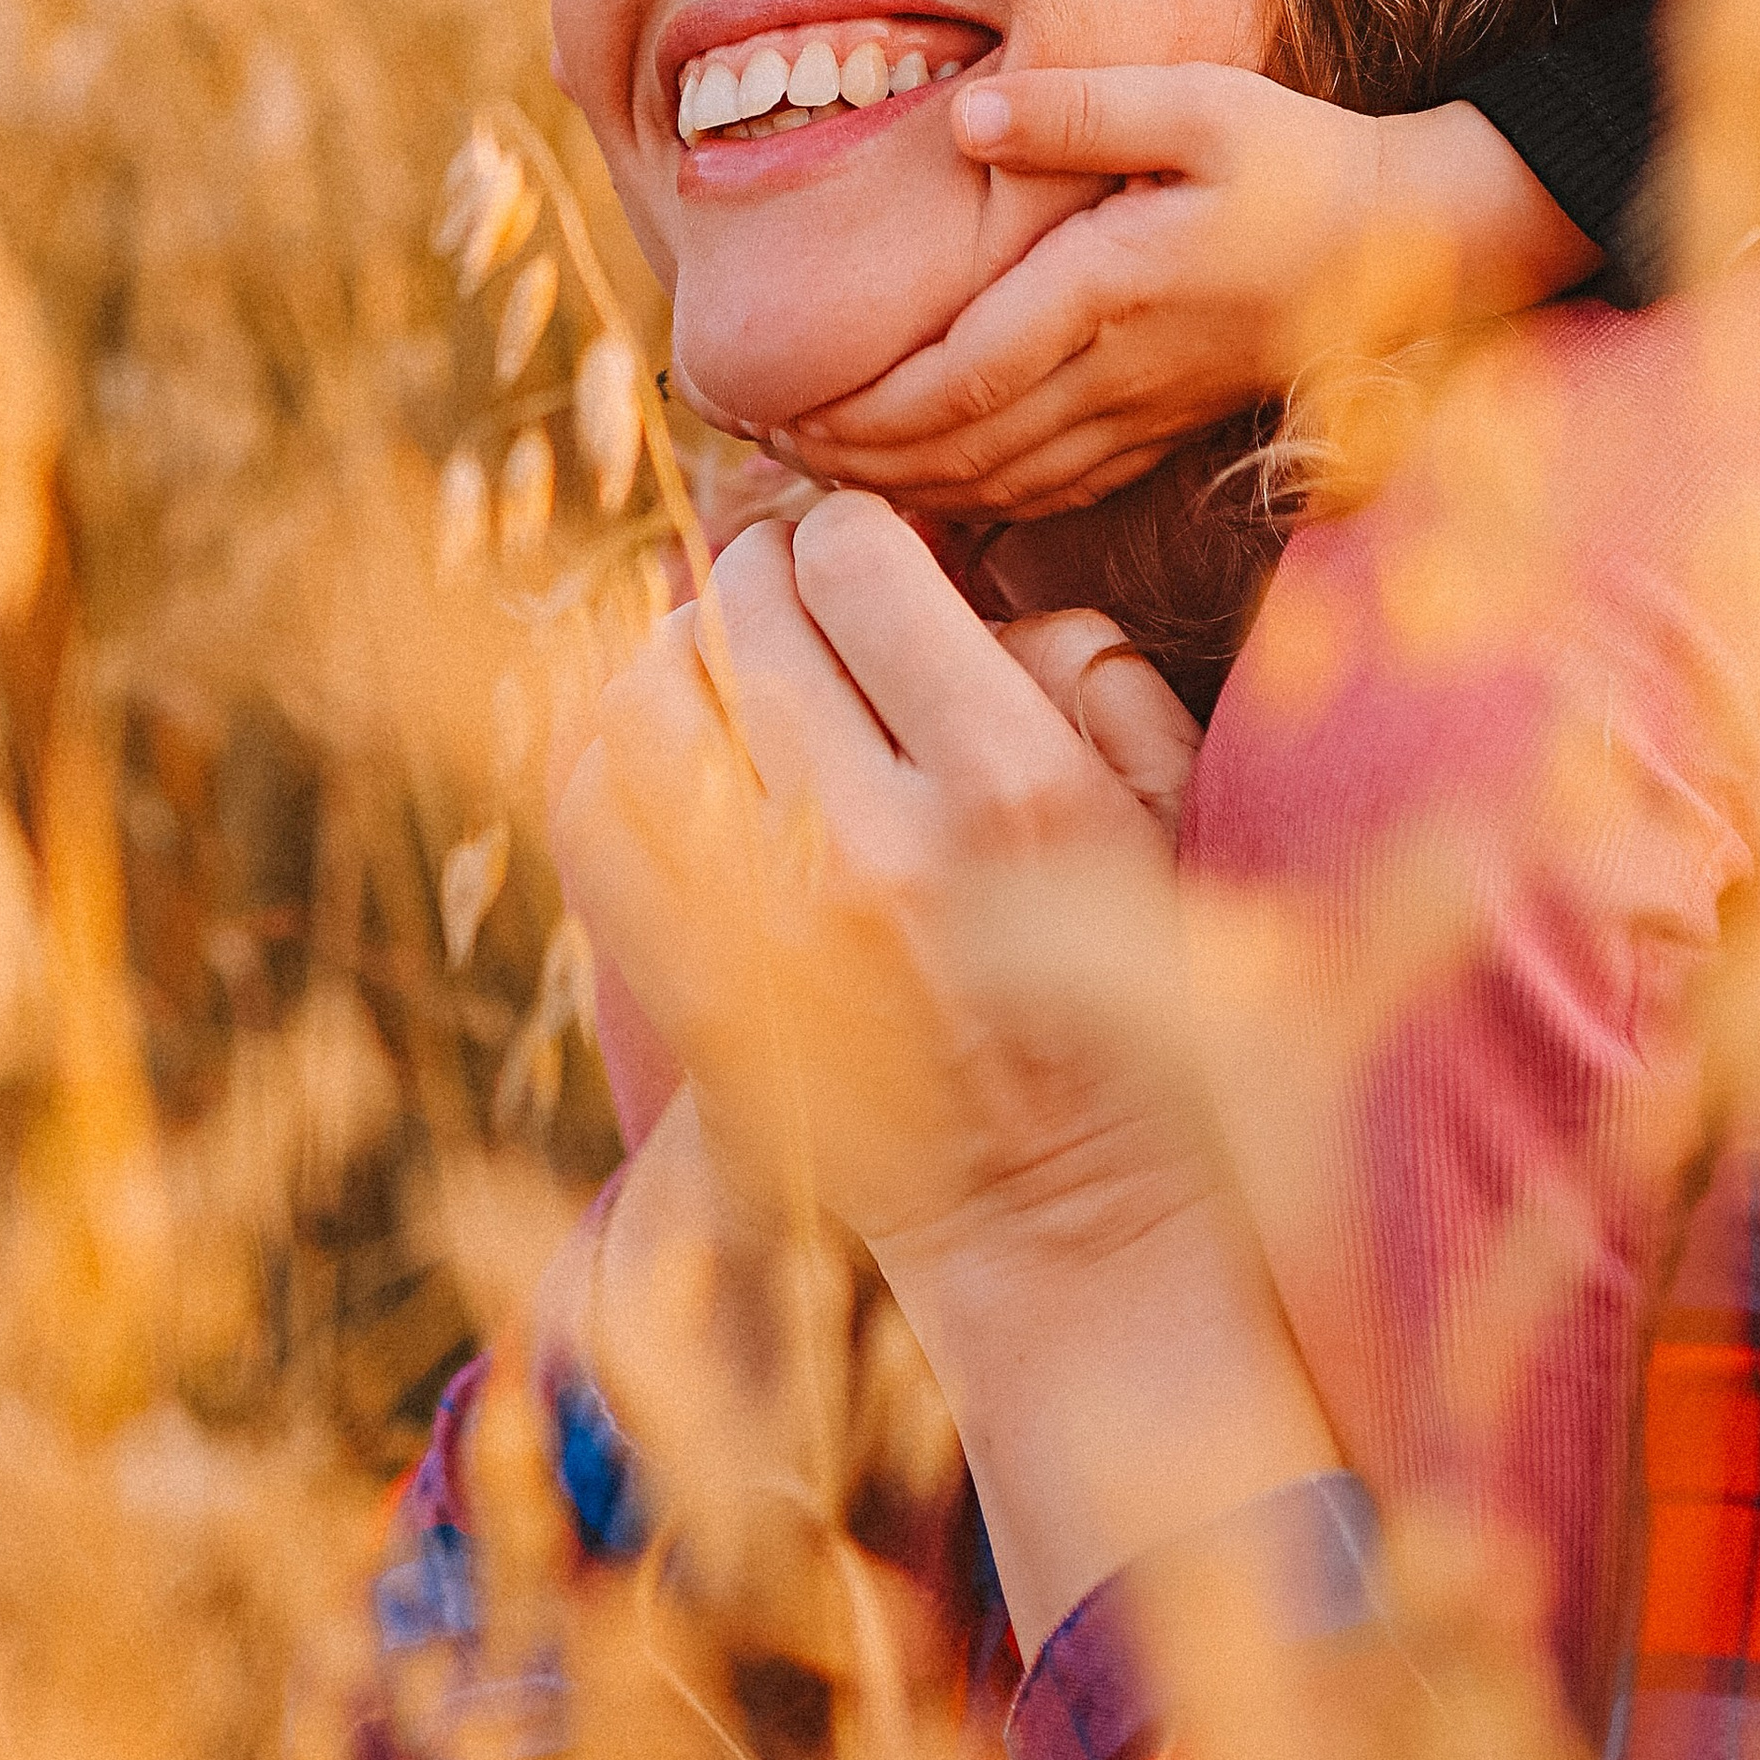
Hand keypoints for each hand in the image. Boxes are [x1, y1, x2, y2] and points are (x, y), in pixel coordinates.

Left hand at [553, 494, 1331, 1647]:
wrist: (1070, 1225)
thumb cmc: (1135, 989)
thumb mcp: (1167, 802)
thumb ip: (1072, 650)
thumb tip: (939, 561)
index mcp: (1012, 787)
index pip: (856, 560)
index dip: (857, 534)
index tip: (873, 558)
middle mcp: (878, 851)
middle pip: (745, 610)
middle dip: (771, 574)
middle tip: (799, 592)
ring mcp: (769, 932)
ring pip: (648, 691)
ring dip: (686, 648)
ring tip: (733, 662)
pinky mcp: (697, 995)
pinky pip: (591, 806)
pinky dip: (612, 743)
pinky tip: (673, 739)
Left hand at [771, 70, 1598, 513]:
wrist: (1423, 247)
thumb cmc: (1303, 162)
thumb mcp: (1200, 105)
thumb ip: (1080, 110)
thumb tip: (968, 121)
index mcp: (1110, 293)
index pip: (954, 378)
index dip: (857, 409)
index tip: (769, 410)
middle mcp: (1117, 374)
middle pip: (956, 449)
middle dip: (848, 462)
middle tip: (751, 453)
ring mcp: (1143, 414)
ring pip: (997, 482)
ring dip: (898, 487)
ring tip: (807, 474)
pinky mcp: (1164, 427)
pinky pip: (1050, 489)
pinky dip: (971, 499)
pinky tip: (920, 490)